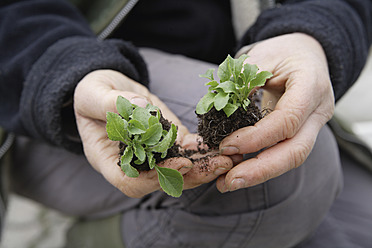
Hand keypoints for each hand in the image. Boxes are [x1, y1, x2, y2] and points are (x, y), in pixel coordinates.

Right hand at [74, 70, 232, 197]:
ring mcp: (152, 153)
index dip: (156, 179)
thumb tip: (142, 110)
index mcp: (108, 159)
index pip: (130, 181)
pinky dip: (203, 149)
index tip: (181, 164)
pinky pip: (185, 149)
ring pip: (179, 168)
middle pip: (162, 180)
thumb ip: (110, 104)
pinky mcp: (166, 138)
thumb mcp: (92, 95)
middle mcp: (133, 162)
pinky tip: (220, 144)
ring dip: (205, 165)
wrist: (106, 88)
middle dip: (193, 176)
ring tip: (228, 159)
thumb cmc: (92, 93)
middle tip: (220, 166)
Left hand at [216, 33, 334, 192]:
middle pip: (296, 151)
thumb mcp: (262, 56)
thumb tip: (219, 110)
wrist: (306, 54)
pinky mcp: (302, 133)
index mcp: (311, 86)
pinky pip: (284, 152)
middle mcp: (318, 110)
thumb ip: (243, 81)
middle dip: (261, 170)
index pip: (287, 120)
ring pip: (292, 158)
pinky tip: (238, 171)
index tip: (226, 145)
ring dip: (259, 174)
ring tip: (227, 183)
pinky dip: (261, 165)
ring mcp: (314, 124)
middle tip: (228, 182)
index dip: (256, 137)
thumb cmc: (282, 52)